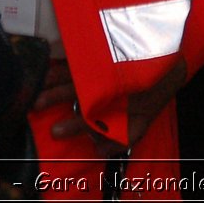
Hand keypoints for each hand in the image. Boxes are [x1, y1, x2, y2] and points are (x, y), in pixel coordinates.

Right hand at [41, 55, 185, 154]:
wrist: (168, 63)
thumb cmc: (150, 96)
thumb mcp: (140, 123)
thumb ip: (120, 140)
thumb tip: (98, 151)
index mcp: (113, 104)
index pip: (88, 117)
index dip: (72, 126)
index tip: (54, 132)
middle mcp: (105, 84)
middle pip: (76, 91)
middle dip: (54, 97)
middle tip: (35, 104)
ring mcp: (103, 66)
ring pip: (75, 71)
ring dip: (54, 76)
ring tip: (38, 81)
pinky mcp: (103, 52)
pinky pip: (81, 54)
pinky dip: (65, 56)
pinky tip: (50, 58)